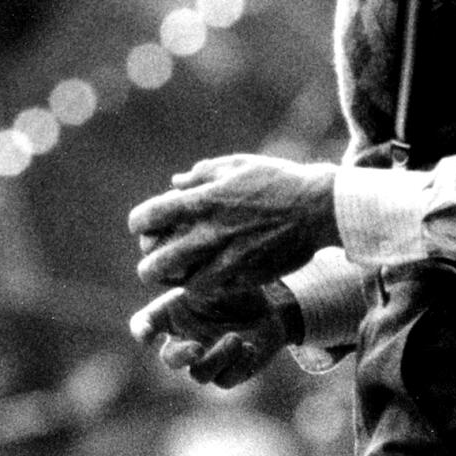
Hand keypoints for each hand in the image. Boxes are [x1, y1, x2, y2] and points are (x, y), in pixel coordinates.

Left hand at [128, 154, 337, 289]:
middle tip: (154, 263)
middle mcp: (210, 231)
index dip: (140, 223)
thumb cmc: (277, 181)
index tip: (145, 227)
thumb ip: (202, 175)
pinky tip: (208, 279)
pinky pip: (212, 290)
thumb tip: (176, 183)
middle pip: (157, 262)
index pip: (150, 216)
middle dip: (149, 265)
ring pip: (182, 283)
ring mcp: (228, 257)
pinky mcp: (245, 276)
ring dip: (177, 281)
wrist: (316, 208)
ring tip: (180, 276)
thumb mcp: (237, 165)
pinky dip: (204, 287)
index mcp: (204, 199)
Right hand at [129, 284, 288, 388]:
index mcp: (173, 313)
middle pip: (171, 359)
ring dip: (218, 359)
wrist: (269, 300)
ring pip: (200, 375)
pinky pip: (226, 379)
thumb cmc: (235, 282)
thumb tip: (184, 272)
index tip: (147, 335)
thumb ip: (199, 276)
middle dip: (182, 356)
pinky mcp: (229, 371)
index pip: (146, 323)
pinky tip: (250, 348)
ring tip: (235, 338)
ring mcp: (207, 359)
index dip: (142, 329)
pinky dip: (238, 365)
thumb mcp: (216, 274)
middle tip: (198, 348)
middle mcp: (185, 339)